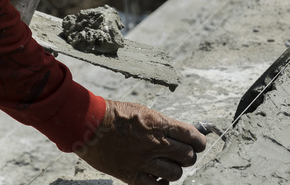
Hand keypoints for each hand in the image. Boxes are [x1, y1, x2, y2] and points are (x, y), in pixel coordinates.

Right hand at [76, 100, 205, 184]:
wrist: (90, 124)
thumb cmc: (116, 115)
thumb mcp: (145, 112)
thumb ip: (162, 124)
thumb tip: (178, 133)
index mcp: (160, 125)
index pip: (192, 136)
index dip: (199, 142)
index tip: (199, 144)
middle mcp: (156, 144)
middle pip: (188, 156)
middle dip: (189, 156)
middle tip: (184, 155)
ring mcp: (144, 161)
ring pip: (175, 173)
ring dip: (175, 170)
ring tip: (168, 166)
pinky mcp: (131, 175)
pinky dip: (161, 184)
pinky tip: (158, 178)